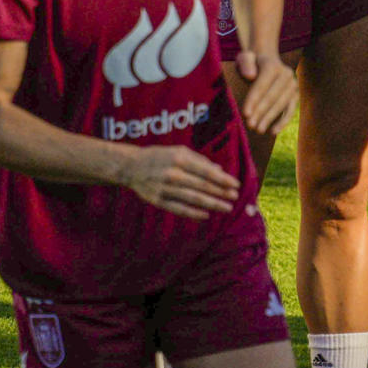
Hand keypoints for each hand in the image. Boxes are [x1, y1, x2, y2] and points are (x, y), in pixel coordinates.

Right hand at [123, 146, 240, 219]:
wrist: (131, 166)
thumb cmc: (161, 156)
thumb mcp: (180, 151)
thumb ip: (201, 161)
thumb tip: (221, 172)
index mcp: (179, 159)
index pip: (206, 171)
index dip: (223, 180)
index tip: (236, 185)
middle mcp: (172, 174)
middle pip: (202, 186)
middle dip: (221, 192)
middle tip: (235, 197)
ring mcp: (164, 188)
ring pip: (193, 199)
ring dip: (212, 204)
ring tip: (227, 207)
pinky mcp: (158, 200)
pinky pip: (178, 209)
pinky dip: (193, 213)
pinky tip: (206, 215)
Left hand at [236, 52, 296, 135]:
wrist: (265, 61)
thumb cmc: (250, 63)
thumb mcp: (244, 58)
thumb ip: (245, 63)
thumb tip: (251, 76)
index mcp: (272, 65)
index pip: (262, 85)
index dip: (254, 99)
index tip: (245, 114)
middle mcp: (286, 74)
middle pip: (272, 96)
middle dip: (261, 112)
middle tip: (250, 125)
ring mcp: (293, 85)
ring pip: (282, 104)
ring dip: (270, 118)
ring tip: (258, 130)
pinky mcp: (295, 95)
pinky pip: (290, 109)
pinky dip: (283, 121)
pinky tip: (273, 131)